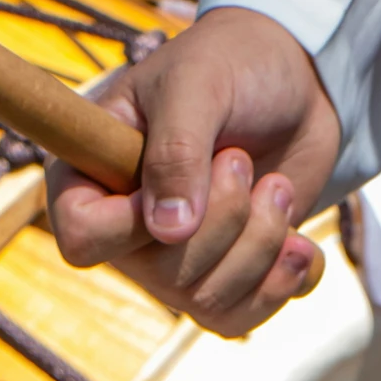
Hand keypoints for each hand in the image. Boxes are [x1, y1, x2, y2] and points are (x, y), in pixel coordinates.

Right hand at [47, 7, 341, 335]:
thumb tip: (169, 232)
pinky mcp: (233, 273)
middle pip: (164, 278)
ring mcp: (180, 258)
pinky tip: (299, 239)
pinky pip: (249, 315)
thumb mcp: (198, 86)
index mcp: (92, 174)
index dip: (132, 226)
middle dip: (224, 221)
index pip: (82, 238)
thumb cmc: (231, 65)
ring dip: (262, 243)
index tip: (184, 176)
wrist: (294, 80)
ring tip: (274, 187)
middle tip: (241, 160)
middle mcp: (128, 229)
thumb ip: (177, 152)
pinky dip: (287, 278)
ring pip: (211, 301)